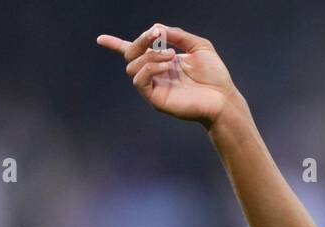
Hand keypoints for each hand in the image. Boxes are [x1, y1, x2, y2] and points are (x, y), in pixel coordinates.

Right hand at [97, 23, 237, 126]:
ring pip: (132, 66)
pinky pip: (140, 80)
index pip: (136, 52)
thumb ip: (177, 35)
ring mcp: (155, 87)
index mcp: (163, 61)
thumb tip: (157, 28)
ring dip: (150, 56)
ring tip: (171, 56)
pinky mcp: (156, 99)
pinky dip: (151, 68)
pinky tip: (168, 66)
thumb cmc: (215, 75)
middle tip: (158, 35)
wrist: (224, 98)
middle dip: (141, 41)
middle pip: (131, 54)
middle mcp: (156, 73)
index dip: (116, 44)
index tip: (100, 39)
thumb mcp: (198, 46)